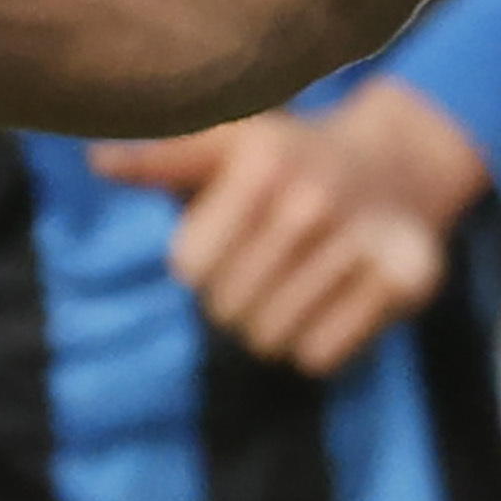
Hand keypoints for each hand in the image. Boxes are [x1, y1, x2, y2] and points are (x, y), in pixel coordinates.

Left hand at [90, 80, 490, 377]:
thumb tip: (96, 159)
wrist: (398, 161)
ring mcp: (361, 241)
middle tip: (267, 264)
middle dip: (236, 297)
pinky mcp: (404, 279)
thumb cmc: (290, 159)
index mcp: (261, 162)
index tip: (227, 239)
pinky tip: (332, 301)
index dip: (202, 263)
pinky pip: (321, 357)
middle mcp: (311, 201)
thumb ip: (163, 157)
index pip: (189, 268)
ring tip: (298, 283)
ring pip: (271, 340)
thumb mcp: (228, 143)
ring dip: (274, 324)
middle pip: (227, 311)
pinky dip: (318, 342)